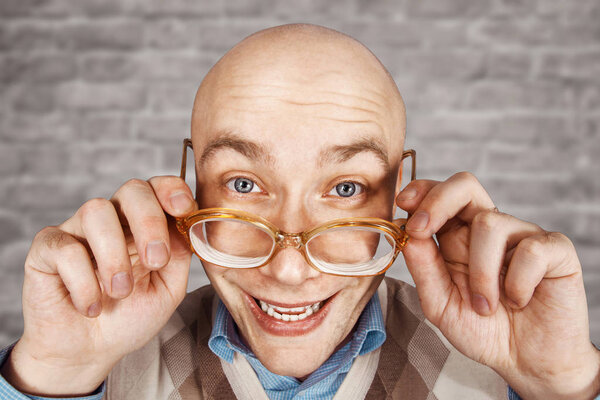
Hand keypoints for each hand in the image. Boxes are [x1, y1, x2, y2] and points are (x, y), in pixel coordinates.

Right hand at [1, 177, 196, 396]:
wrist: (89, 352)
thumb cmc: (130, 316)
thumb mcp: (169, 288)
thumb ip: (181, 254)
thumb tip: (192, 225)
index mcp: (145, 223)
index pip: (158, 187)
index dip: (172, 189)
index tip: (184, 209)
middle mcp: (113, 219)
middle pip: (132, 190)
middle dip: (149, 221)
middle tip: (155, 261)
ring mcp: (78, 230)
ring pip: (96, 210)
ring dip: (115, 255)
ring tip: (120, 292)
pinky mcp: (47, 249)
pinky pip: (65, 247)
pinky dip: (83, 281)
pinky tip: (91, 307)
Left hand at [396, 172, 599, 399]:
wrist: (526, 363)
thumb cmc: (483, 331)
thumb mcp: (440, 305)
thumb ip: (423, 267)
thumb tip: (403, 227)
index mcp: (458, 238)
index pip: (440, 196)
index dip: (422, 192)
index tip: (404, 204)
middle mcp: (489, 230)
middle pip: (465, 186)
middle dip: (437, 201)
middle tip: (421, 230)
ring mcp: (523, 236)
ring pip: (490, 223)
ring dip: (480, 272)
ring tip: (485, 306)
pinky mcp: (555, 250)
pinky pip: (531, 249)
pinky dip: (517, 283)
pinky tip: (519, 301)